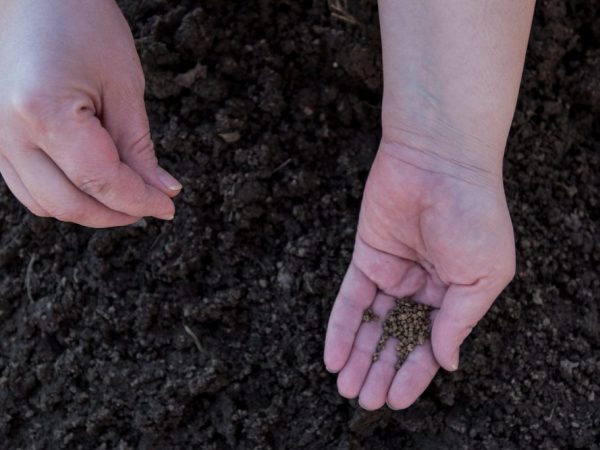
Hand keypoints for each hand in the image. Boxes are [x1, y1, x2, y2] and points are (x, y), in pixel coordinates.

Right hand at [0, 0, 180, 226]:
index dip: (138, 200)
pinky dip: (66, 196)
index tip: (167, 207)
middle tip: (152, 203)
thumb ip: (139, 148)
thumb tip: (161, 192)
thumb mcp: (124, 86)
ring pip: (46, 204)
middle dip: (117, 213)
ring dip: (91, 209)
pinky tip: (95, 185)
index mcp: (43, 112)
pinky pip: (30, 189)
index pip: (99, 180)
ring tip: (127, 195)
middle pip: (69, 203)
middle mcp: (9, 132)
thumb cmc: (84, 25)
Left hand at [324, 141, 515, 409]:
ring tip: (347, 388)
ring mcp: (393, 272)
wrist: (439, 163)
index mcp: (456, 293)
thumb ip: (459, 321)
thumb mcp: (482, 277)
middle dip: (381, 370)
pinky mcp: (366, 256)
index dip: (414, 373)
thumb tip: (444, 362)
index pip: (432, 342)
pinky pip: (351, 298)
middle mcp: (424, 286)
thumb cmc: (473, 216)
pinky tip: (334, 356)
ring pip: (373, 323)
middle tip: (364, 400)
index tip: (397, 400)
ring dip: (359, 356)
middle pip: (398, 337)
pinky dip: (342, 327)